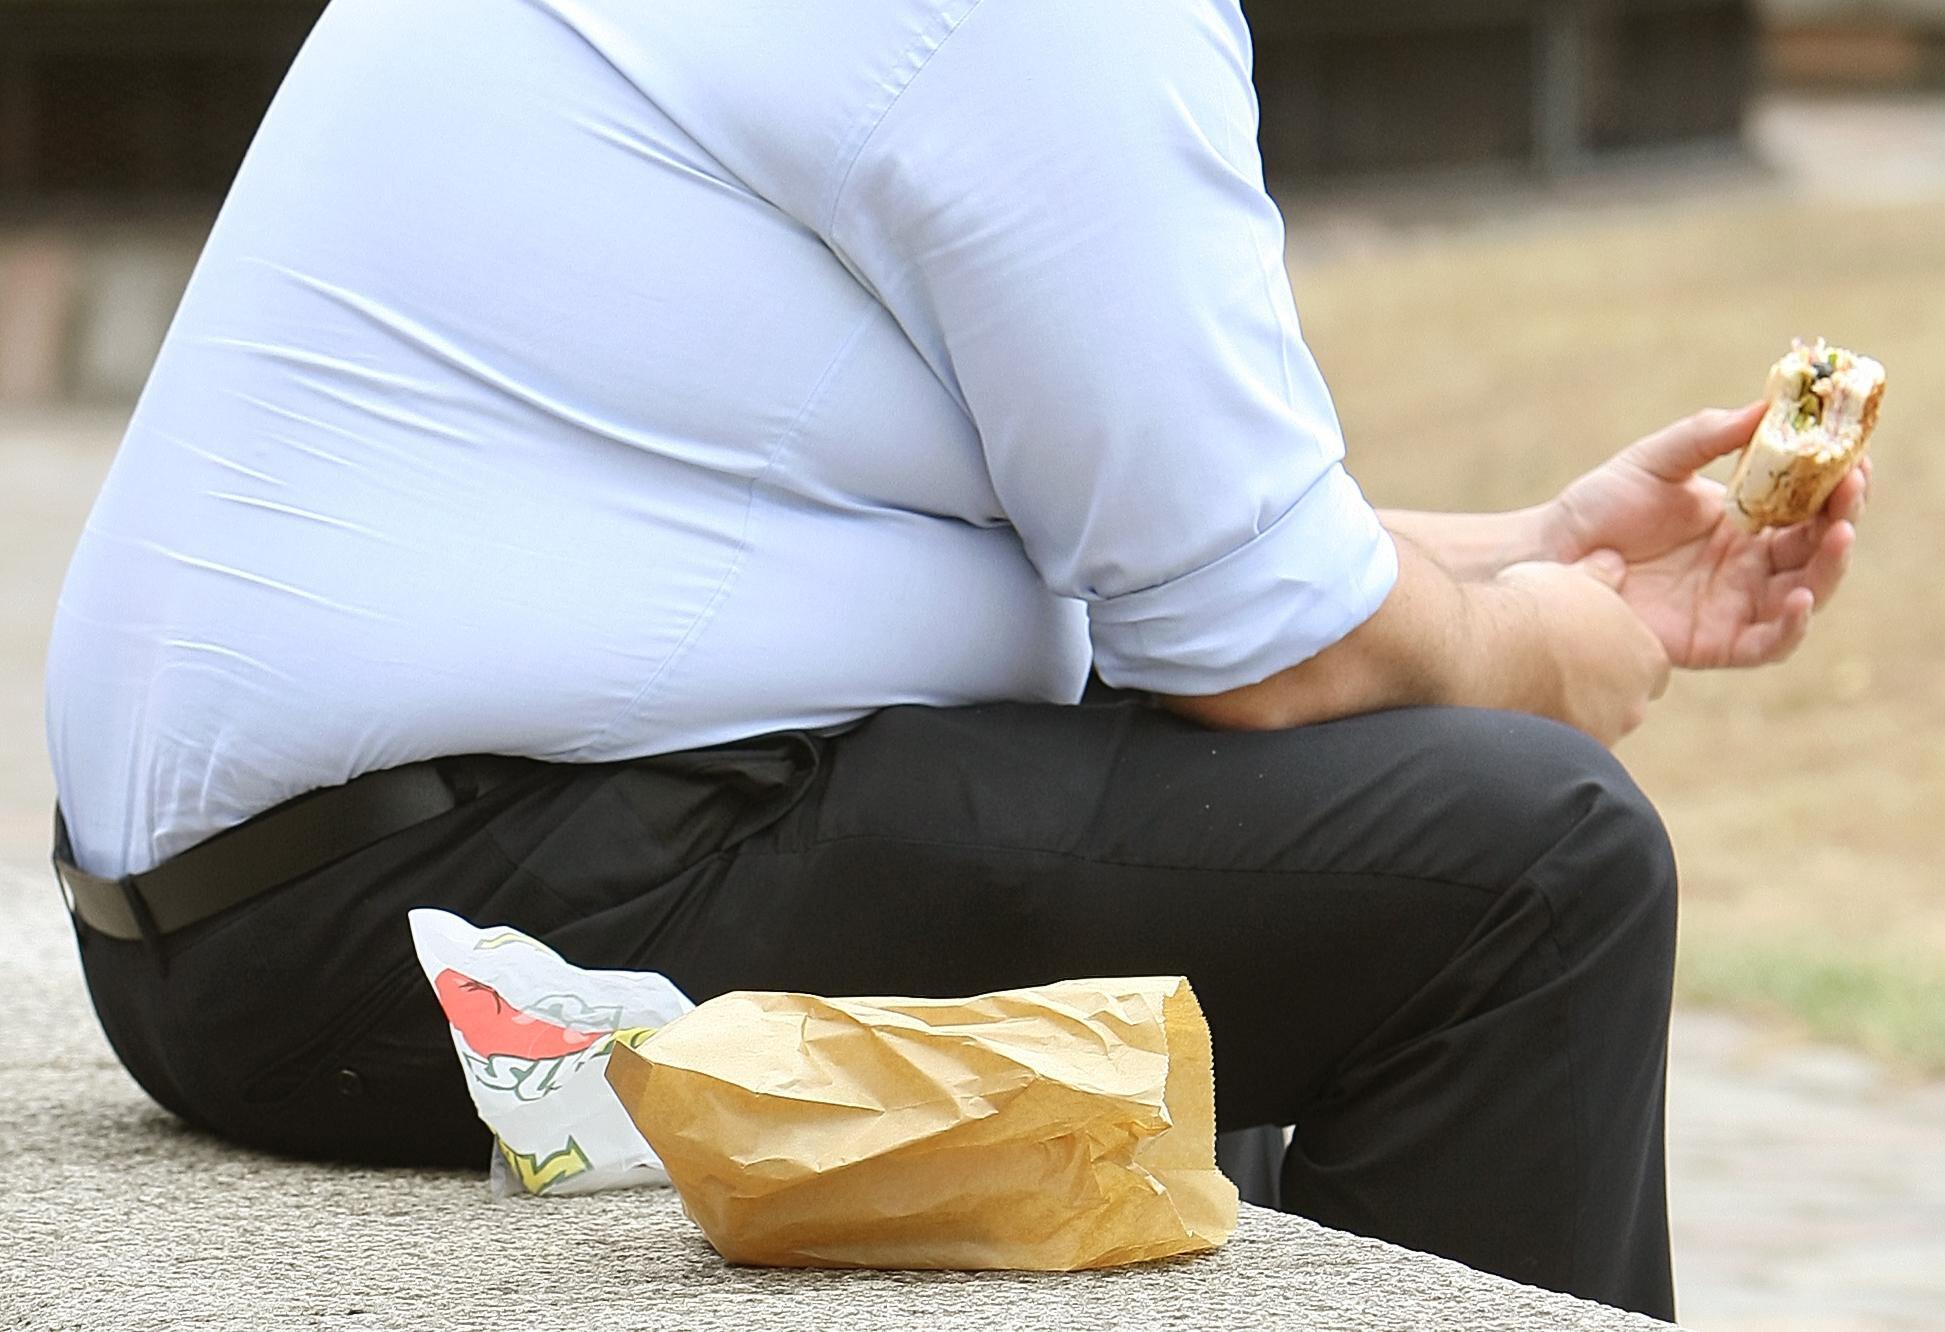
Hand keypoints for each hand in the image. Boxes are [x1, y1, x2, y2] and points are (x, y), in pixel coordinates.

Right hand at [1493, 555, 1671, 744]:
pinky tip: (1514, 709)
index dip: (1618, 657)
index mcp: (1648, 658)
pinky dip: (1543, 732)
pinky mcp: (1562, 759)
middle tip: (1555, 667)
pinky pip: (1559, 748)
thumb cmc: (1528, 609)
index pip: (1649, 667)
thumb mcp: (1571, 577)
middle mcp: (1634, 704)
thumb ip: (1601, 576)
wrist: (1480, 650)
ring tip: (1527, 687)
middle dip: (1597, 690)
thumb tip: (1613, 563)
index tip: (1587, 648)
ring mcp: (1599, 735)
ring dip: (1569, 713)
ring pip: (1592, 727)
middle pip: (1623, 702)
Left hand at [1541, 403, 1865, 669]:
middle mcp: (1751, 566)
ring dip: (1830, 568)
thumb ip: (1708, 435)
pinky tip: (1798, 598)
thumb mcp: (1657, 460)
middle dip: (1842, 518)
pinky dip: (1791, 626)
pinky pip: (1768, 643)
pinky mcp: (1715, 643)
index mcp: (1747, 522)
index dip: (1839, 485)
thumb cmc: (1602, 505)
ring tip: (1837, 534)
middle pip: (1818, 549)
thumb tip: (1766, 404)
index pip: (1811, 506)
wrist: (1552, 553)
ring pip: (1806, 594)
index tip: (1856, 458)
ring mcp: (1736, 606)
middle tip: (1850, 489)